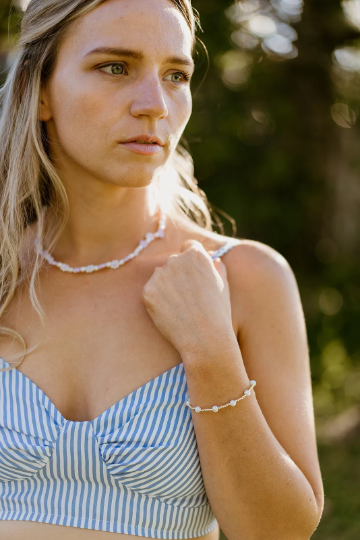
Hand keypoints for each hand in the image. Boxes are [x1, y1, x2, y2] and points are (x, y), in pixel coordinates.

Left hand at [141, 239, 235, 357]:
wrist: (205, 338)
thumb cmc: (218, 313)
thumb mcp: (223, 286)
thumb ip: (217, 268)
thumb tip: (213, 260)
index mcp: (197, 255)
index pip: (189, 246)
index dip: (191, 260)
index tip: (193, 274)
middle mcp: (176, 260)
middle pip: (173, 261)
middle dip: (178, 274)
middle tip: (188, 297)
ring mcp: (160, 275)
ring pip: (160, 276)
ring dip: (166, 286)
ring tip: (180, 307)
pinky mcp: (148, 291)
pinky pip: (151, 291)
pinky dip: (157, 300)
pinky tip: (170, 313)